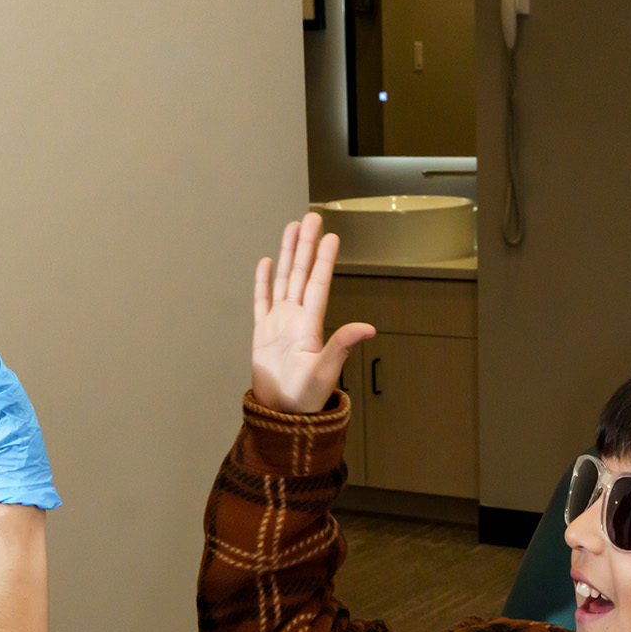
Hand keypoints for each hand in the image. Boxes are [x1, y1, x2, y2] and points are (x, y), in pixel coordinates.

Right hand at [251, 213, 375, 413]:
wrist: (282, 414)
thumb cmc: (305, 397)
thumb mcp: (326, 370)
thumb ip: (342, 345)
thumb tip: (368, 328)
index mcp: (311, 325)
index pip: (318, 284)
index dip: (324, 260)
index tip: (330, 236)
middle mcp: (296, 319)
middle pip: (301, 274)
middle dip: (306, 245)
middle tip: (312, 217)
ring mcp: (279, 324)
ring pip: (284, 280)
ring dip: (289, 255)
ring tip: (292, 229)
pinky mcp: (263, 333)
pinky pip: (262, 301)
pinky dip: (264, 282)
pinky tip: (268, 264)